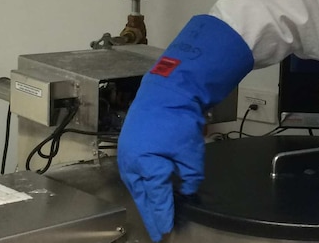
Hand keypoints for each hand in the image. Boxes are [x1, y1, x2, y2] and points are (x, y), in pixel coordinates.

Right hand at [118, 76, 204, 240]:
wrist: (166, 90)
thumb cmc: (178, 119)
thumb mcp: (191, 152)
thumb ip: (190, 176)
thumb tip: (187, 188)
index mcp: (147, 166)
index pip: (157, 198)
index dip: (162, 215)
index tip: (164, 231)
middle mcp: (132, 163)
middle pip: (142, 195)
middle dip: (151, 213)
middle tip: (156, 230)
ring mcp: (127, 153)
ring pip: (136, 184)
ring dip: (144, 199)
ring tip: (152, 213)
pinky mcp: (128, 144)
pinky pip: (134, 172)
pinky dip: (141, 183)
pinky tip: (147, 188)